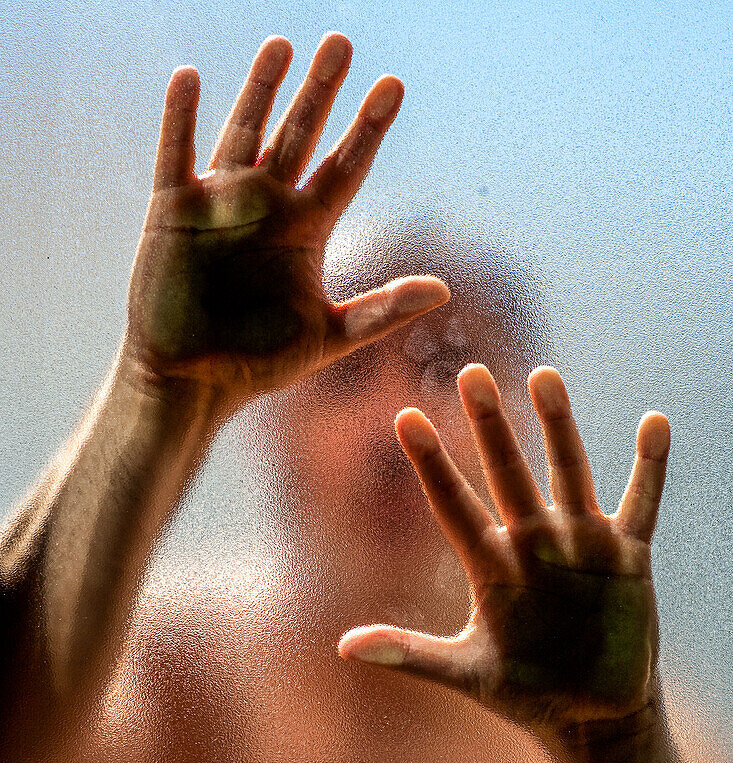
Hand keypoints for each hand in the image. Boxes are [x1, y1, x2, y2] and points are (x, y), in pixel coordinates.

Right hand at [123, 35, 447, 408]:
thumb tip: (444, 289)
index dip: (368, 129)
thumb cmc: (259, 363)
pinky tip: (189, 79)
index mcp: (307, 230)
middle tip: (342, 43)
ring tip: (283, 45)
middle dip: (321, 92)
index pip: (344, 168)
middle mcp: (268, 206)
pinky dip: (181, 118)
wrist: (192, 381)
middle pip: (300, 136)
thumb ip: (381, 311)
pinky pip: (176, 154)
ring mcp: (220, 203)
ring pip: (245, 132)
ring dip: (261, 90)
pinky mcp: (172, 211)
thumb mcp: (327, 337)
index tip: (393, 87)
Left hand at [339, 365, 670, 751]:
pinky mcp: (627, 557)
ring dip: (558, 428)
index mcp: (490, 566)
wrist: (590, 716)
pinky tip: (654, 423)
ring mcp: (580, 545)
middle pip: (508, 474)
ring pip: (568, 473)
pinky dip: (648, 467)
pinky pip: (641, 504)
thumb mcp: (466, 673)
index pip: (453, 505)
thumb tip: (342, 646)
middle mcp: (532, 543)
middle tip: (471, 374)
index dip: (431, 464)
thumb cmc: (524, 693)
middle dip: (489, 427)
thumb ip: (410, 653)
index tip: (404, 418)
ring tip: (543, 377)